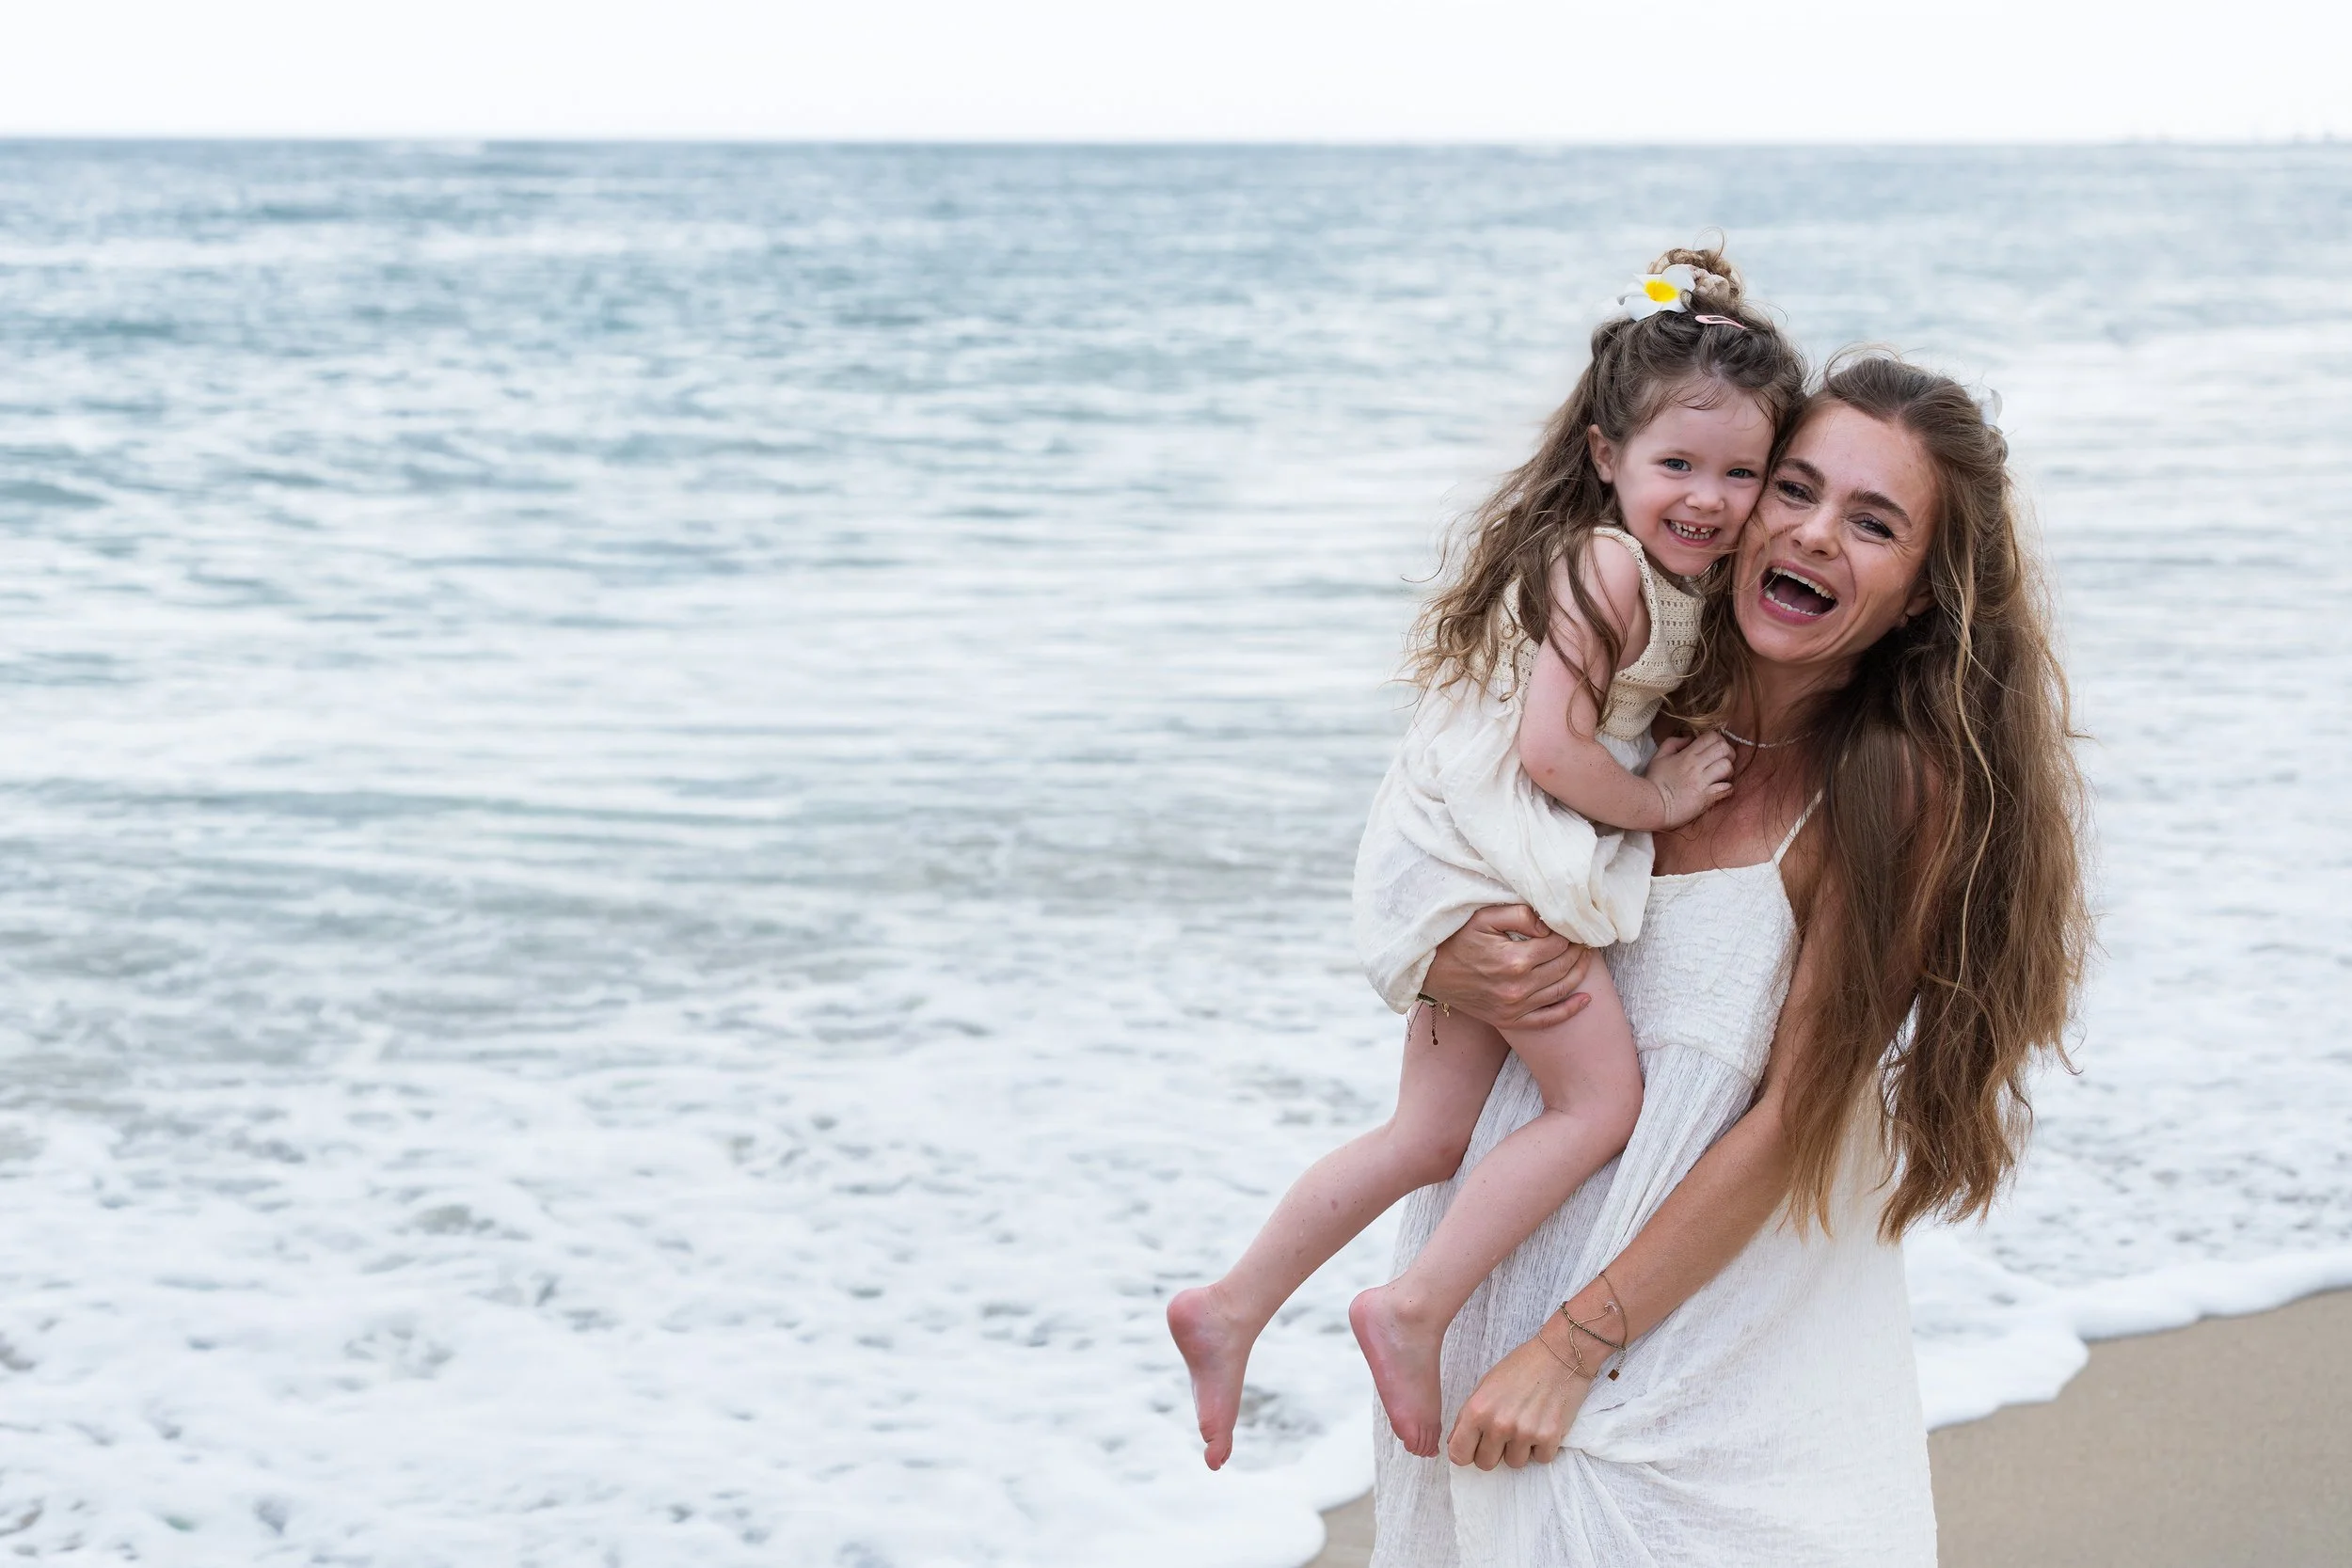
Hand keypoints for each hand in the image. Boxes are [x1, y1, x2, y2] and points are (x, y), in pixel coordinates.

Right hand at [1420, 906, 1592, 1031]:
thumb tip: (1549, 925)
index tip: (1572, 925)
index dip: (1569, 933)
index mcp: (1514, 960)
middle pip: (1563, 966)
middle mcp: (1518, 988)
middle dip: (1578, 950)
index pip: (1557, 944)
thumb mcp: (1484, 916)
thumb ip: (1520, 914)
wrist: (1429, 971)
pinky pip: (1547, 1020)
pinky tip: (1585, 1000)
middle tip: (1583, 938)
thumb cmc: (1456, 938)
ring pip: (1560, 990)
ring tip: (1585, 957)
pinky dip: (1569, 1010)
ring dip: (1579, 973)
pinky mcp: (1509, 1020)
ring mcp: (1514, 1007)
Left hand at [1446, 1314, 1593, 1470]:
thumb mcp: (1485, 1385)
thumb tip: (1456, 1444)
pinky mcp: (1550, 1437)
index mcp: (1477, 1410)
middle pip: (1486, 1464)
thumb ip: (1469, 1416)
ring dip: (1519, 1449)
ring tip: (1526, 1423)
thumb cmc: (1520, 1367)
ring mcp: (1524, 1433)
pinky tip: (1543, 1424)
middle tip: (1503, 1433)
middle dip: (1493, 1452)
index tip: (1473, 1448)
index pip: (1459, 1454)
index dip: (1465, 1453)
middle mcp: (1498, 1424)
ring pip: (1514, 1463)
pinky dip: (1542, 1447)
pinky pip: (1540, 1459)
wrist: (1560, 1355)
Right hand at [1646, 732, 1733, 828]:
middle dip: (1728, 753)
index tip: (1714, 748)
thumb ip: (1673, 743)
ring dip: (1728, 771)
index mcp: (1687, 755)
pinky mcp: (1706, 798)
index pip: (1712, 737)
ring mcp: (1702, 782)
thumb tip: (1690, 738)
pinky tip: (1720, 789)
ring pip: (1727, 767)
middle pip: (1724, 749)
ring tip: (1722, 776)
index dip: (1718, 739)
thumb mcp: (1659, 757)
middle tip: (1722, 760)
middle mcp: (1696, 766)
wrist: (1651, 805)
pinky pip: (1726, 789)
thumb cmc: (1655, 781)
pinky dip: (1727, 788)